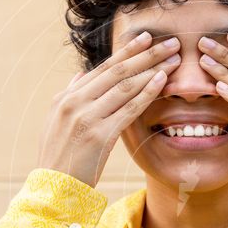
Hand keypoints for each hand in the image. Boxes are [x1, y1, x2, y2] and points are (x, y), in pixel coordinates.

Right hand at [37, 32, 180, 187]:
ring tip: (174, 59)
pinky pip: (129, 109)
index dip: (127, 51)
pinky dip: (147, 92)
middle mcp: (75, 102)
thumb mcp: (56, 123)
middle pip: (117, 71)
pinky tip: (162, 81)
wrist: (53, 188)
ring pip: (125, 86)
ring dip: (152, 69)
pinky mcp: (99, 136)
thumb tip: (80, 76)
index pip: (102, 68)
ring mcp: (87, 118)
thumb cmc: (59, 159)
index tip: (146, 39)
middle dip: (146, 54)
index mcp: (66, 98)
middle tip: (170, 42)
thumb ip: (70, 97)